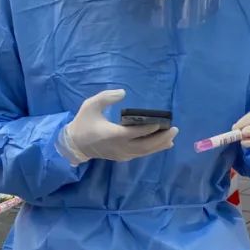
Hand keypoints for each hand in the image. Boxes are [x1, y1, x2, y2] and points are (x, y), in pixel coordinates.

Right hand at [62, 89, 176, 163]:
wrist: (75, 144)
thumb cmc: (83, 122)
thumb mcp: (91, 105)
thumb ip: (106, 97)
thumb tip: (123, 92)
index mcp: (111, 134)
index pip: (133, 133)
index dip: (148, 129)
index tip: (160, 123)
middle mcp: (119, 147)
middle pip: (144, 145)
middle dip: (160, 138)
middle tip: (174, 129)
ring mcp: (122, 154)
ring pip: (144, 152)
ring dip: (159, 145)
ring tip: (172, 137)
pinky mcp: (122, 157)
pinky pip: (140, 154)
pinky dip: (152, 149)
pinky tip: (162, 144)